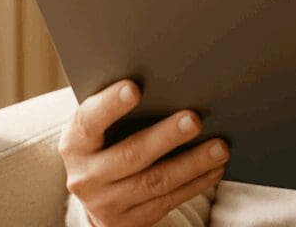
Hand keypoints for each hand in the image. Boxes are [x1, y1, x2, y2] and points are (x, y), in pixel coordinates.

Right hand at [58, 79, 229, 226]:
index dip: (110, 105)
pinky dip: (195, 183)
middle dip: (166, 137)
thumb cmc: (108, 142)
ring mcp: (106, 203)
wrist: (97, 192)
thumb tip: (169, 83)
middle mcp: (86, 177)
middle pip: (131, 155)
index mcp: (75, 144)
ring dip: (192, 164)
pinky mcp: (129, 221)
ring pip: (155, 182)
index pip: (90, 121)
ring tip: (220, 147)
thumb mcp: (102, 127)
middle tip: (195, 119)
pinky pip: (168, 200)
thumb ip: (120, 109)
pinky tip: (215, 168)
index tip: (134, 87)